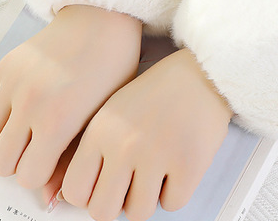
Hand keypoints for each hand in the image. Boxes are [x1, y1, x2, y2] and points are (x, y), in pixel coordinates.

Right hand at [0, 5, 142, 188]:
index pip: (28, 176)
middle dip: (21, 162)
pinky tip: (24, 107)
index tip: (55, 162)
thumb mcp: (103, 115)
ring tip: (32, 127)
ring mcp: (14, 82)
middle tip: (41, 148)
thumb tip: (50, 199)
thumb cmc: (114, 66)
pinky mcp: (4, 67)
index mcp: (59, 118)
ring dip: (7, 140)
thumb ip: (73, 158)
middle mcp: (30, 101)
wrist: (103, 19)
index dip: (42, 174)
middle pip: (1, 163)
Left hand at [56, 48, 231, 220]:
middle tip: (130, 185)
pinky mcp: (189, 164)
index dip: (90, 195)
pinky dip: (176, 191)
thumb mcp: (114, 110)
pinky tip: (177, 165)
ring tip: (156, 171)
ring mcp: (157, 155)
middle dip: (117, 203)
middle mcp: (125, 144)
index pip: (75, 191)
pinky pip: (172, 204)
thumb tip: (77, 194)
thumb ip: (94, 149)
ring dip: (148, 198)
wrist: (202, 71)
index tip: (102, 187)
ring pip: (138, 213)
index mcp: (102, 130)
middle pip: (103, 211)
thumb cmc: (159, 90)